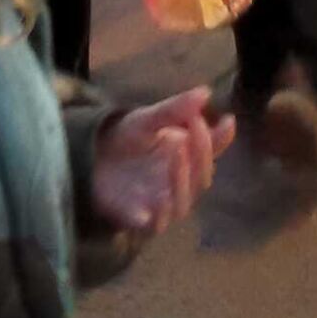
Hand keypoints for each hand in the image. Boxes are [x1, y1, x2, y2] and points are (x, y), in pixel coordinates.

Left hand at [91, 87, 234, 234]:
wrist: (92, 158)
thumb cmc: (127, 139)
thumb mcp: (149, 118)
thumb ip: (176, 109)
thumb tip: (205, 93)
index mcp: (185, 159)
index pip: (209, 155)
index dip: (217, 140)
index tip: (224, 118)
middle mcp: (178, 184)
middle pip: (202, 179)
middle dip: (202, 154)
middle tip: (193, 126)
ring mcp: (160, 204)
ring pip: (183, 204)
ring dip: (183, 178)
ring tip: (177, 146)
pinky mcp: (139, 219)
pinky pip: (155, 224)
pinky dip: (159, 215)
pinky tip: (159, 199)